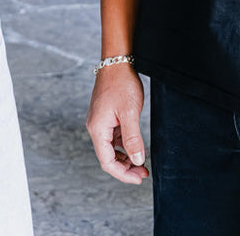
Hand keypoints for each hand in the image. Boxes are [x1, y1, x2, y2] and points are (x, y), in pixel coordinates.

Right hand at [86, 63, 149, 183]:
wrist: (116, 61)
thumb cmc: (121, 83)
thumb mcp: (130, 112)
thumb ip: (132, 139)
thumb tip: (137, 161)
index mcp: (97, 129)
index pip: (107, 162)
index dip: (123, 174)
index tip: (139, 178)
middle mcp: (95, 127)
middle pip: (108, 157)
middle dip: (126, 168)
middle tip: (143, 172)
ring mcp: (100, 121)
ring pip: (111, 148)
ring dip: (125, 157)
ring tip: (141, 162)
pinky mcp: (106, 116)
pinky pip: (113, 137)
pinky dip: (123, 145)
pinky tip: (134, 147)